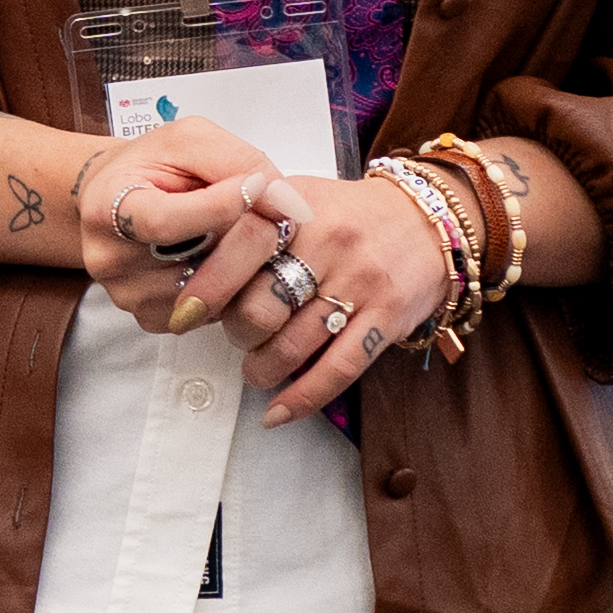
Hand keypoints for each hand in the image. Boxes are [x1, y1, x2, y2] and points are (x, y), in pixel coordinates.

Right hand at [70, 118, 310, 334]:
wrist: (120, 195)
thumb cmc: (155, 164)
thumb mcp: (189, 139)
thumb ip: (236, 161)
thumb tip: (286, 205)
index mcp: (105, 207)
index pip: (164, 223)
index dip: (218, 208)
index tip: (257, 185)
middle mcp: (109, 260)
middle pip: (195, 266)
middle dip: (248, 238)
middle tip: (275, 213)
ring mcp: (129, 296)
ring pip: (212, 294)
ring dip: (247, 264)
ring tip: (249, 231)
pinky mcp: (152, 318)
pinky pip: (211, 313)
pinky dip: (235, 287)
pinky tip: (230, 256)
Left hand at [188, 164, 451, 424]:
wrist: (427, 222)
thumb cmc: (347, 216)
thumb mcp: (298, 199)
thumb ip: (250, 224)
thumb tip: (190, 265)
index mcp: (298, 209)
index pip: (238, 248)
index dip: (206, 287)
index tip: (186, 312)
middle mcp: (330, 242)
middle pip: (261, 307)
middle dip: (237, 333)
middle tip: (236, 336)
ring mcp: (362, 281)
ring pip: (294, 345)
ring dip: (263, 369)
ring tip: (256, 370)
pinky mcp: (388, 317)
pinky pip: (338, 369)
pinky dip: (302, 398)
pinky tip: (278, 413)